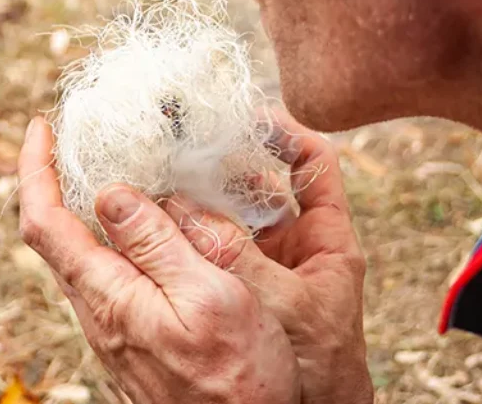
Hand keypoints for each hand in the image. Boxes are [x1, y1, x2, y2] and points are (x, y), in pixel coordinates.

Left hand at [18, 116, 300, 403]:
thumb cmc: (239, 380)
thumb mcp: (209, 298)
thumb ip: (157, 244)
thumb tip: (109, 193)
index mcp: (109, 296)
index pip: (44, 222)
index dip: (34, 170)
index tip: (41, 127)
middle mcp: (99, 313)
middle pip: (54, 236)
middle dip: (55, 180)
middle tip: (77, 138)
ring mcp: (114, 329)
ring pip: (82, 256)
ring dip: (84, 208)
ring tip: (115, 169)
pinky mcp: (134, 341)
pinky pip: (109, 276)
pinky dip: (113, 237)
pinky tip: (147, 227)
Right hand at [164, 109, 371, 403]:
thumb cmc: (320, 368)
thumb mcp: (284, 303)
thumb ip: (237, 256)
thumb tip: (179, 207)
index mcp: (326, 238)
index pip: (312, 163)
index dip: (284, 131)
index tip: (245, 113)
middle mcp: (293, 246)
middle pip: (261, 183)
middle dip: (224, 157)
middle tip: (183, 134)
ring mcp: (264, 267)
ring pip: (229, 214)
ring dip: (198, 193)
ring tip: (161, 166)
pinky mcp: (236, 291)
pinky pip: (208, 250)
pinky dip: (185, 232)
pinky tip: (156, 219)